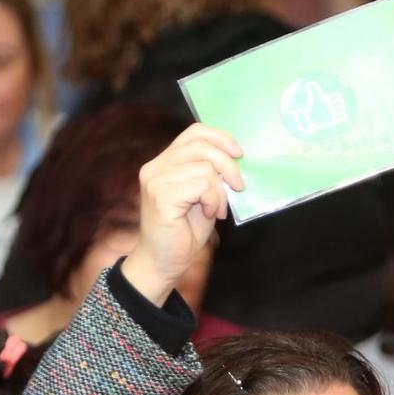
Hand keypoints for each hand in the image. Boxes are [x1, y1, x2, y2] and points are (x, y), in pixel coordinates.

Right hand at [125, 124, 243, 303]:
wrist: (164, 262)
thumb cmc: (184, 231)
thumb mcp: (203, 195)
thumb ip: (211, 173)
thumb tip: (236, 156)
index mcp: (164, 162)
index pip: (194, 132)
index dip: (220, 138)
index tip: (239, 154)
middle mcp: (155, 166)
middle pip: (201, 145)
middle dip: (228, 165)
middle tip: (238, 187)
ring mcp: (155, 180)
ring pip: (204, 167)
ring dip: (220, 190)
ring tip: (217, 209)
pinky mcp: (160, 196)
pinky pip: (202, 184)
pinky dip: (214, 200)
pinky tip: (211, 214)